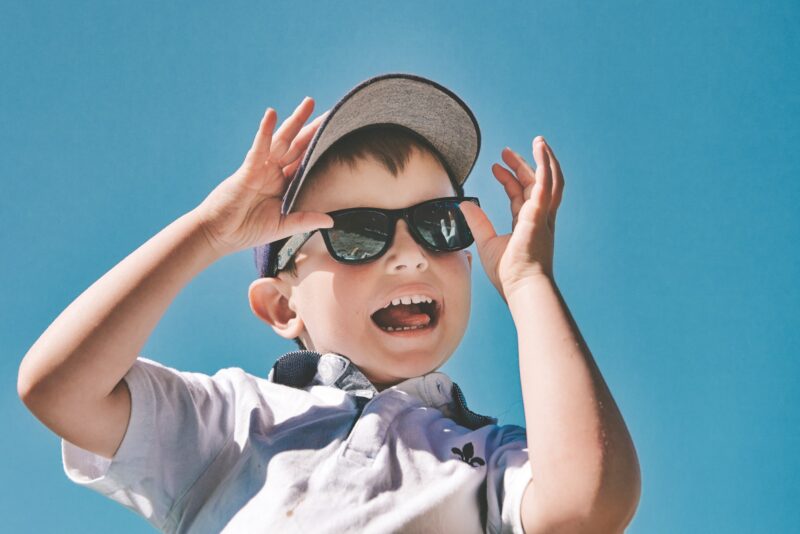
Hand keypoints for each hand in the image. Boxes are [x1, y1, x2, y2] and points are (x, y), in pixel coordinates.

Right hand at [195, 97, 333, 256]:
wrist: (218, 235)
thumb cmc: (247, 230)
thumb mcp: (283, 226)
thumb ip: (306, 220)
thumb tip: (332, 221)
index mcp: (283, 184)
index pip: (306, 162)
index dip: (320, 148)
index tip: (338, 134)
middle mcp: (273, 172)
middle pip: (297, 146)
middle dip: (312, 129)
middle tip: (331, 113)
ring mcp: (261, 168)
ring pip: (282, 140)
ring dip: (294, 121)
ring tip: (309, 103)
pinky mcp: (247, 170)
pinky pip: (259, 147)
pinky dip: (265, 131)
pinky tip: (272, 115)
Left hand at [459, 136, 563, 299]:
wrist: (523, 287)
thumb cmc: (508, 273)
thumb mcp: (486, 242)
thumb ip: (477, 221)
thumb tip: (464, 204)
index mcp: (527, 225)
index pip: (520, 196)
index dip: (509, 180)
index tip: (495, 167)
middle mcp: (539, 218)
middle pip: (534, 184)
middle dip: (522, 165)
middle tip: (505, 152)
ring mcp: (543, 216)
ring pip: (550, 180)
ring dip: (544, 159)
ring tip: (538, 141)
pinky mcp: (541, 214)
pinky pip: (547, 183)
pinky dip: (545, 164)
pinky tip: (540, 149)